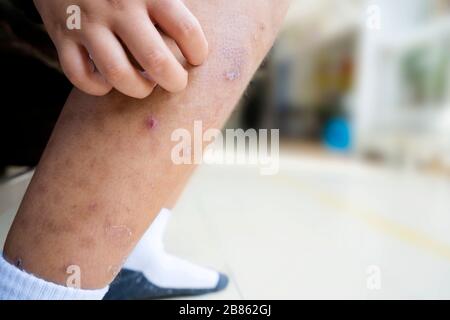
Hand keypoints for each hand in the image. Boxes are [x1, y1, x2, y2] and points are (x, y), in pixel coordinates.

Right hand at [34, 0, 208, 97]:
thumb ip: (171, 0)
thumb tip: (195, 31)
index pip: (186, 30)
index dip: (198, 52)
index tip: (197, 58)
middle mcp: (119, 8)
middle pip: (155, 59)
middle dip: (174, 81)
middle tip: (177, 82)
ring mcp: (88, 22)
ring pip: (118, 74)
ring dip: (138, 88)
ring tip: (146, 85)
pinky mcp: (61, 34)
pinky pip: (79, 75)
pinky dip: (96, 87)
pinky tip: (108, 82)